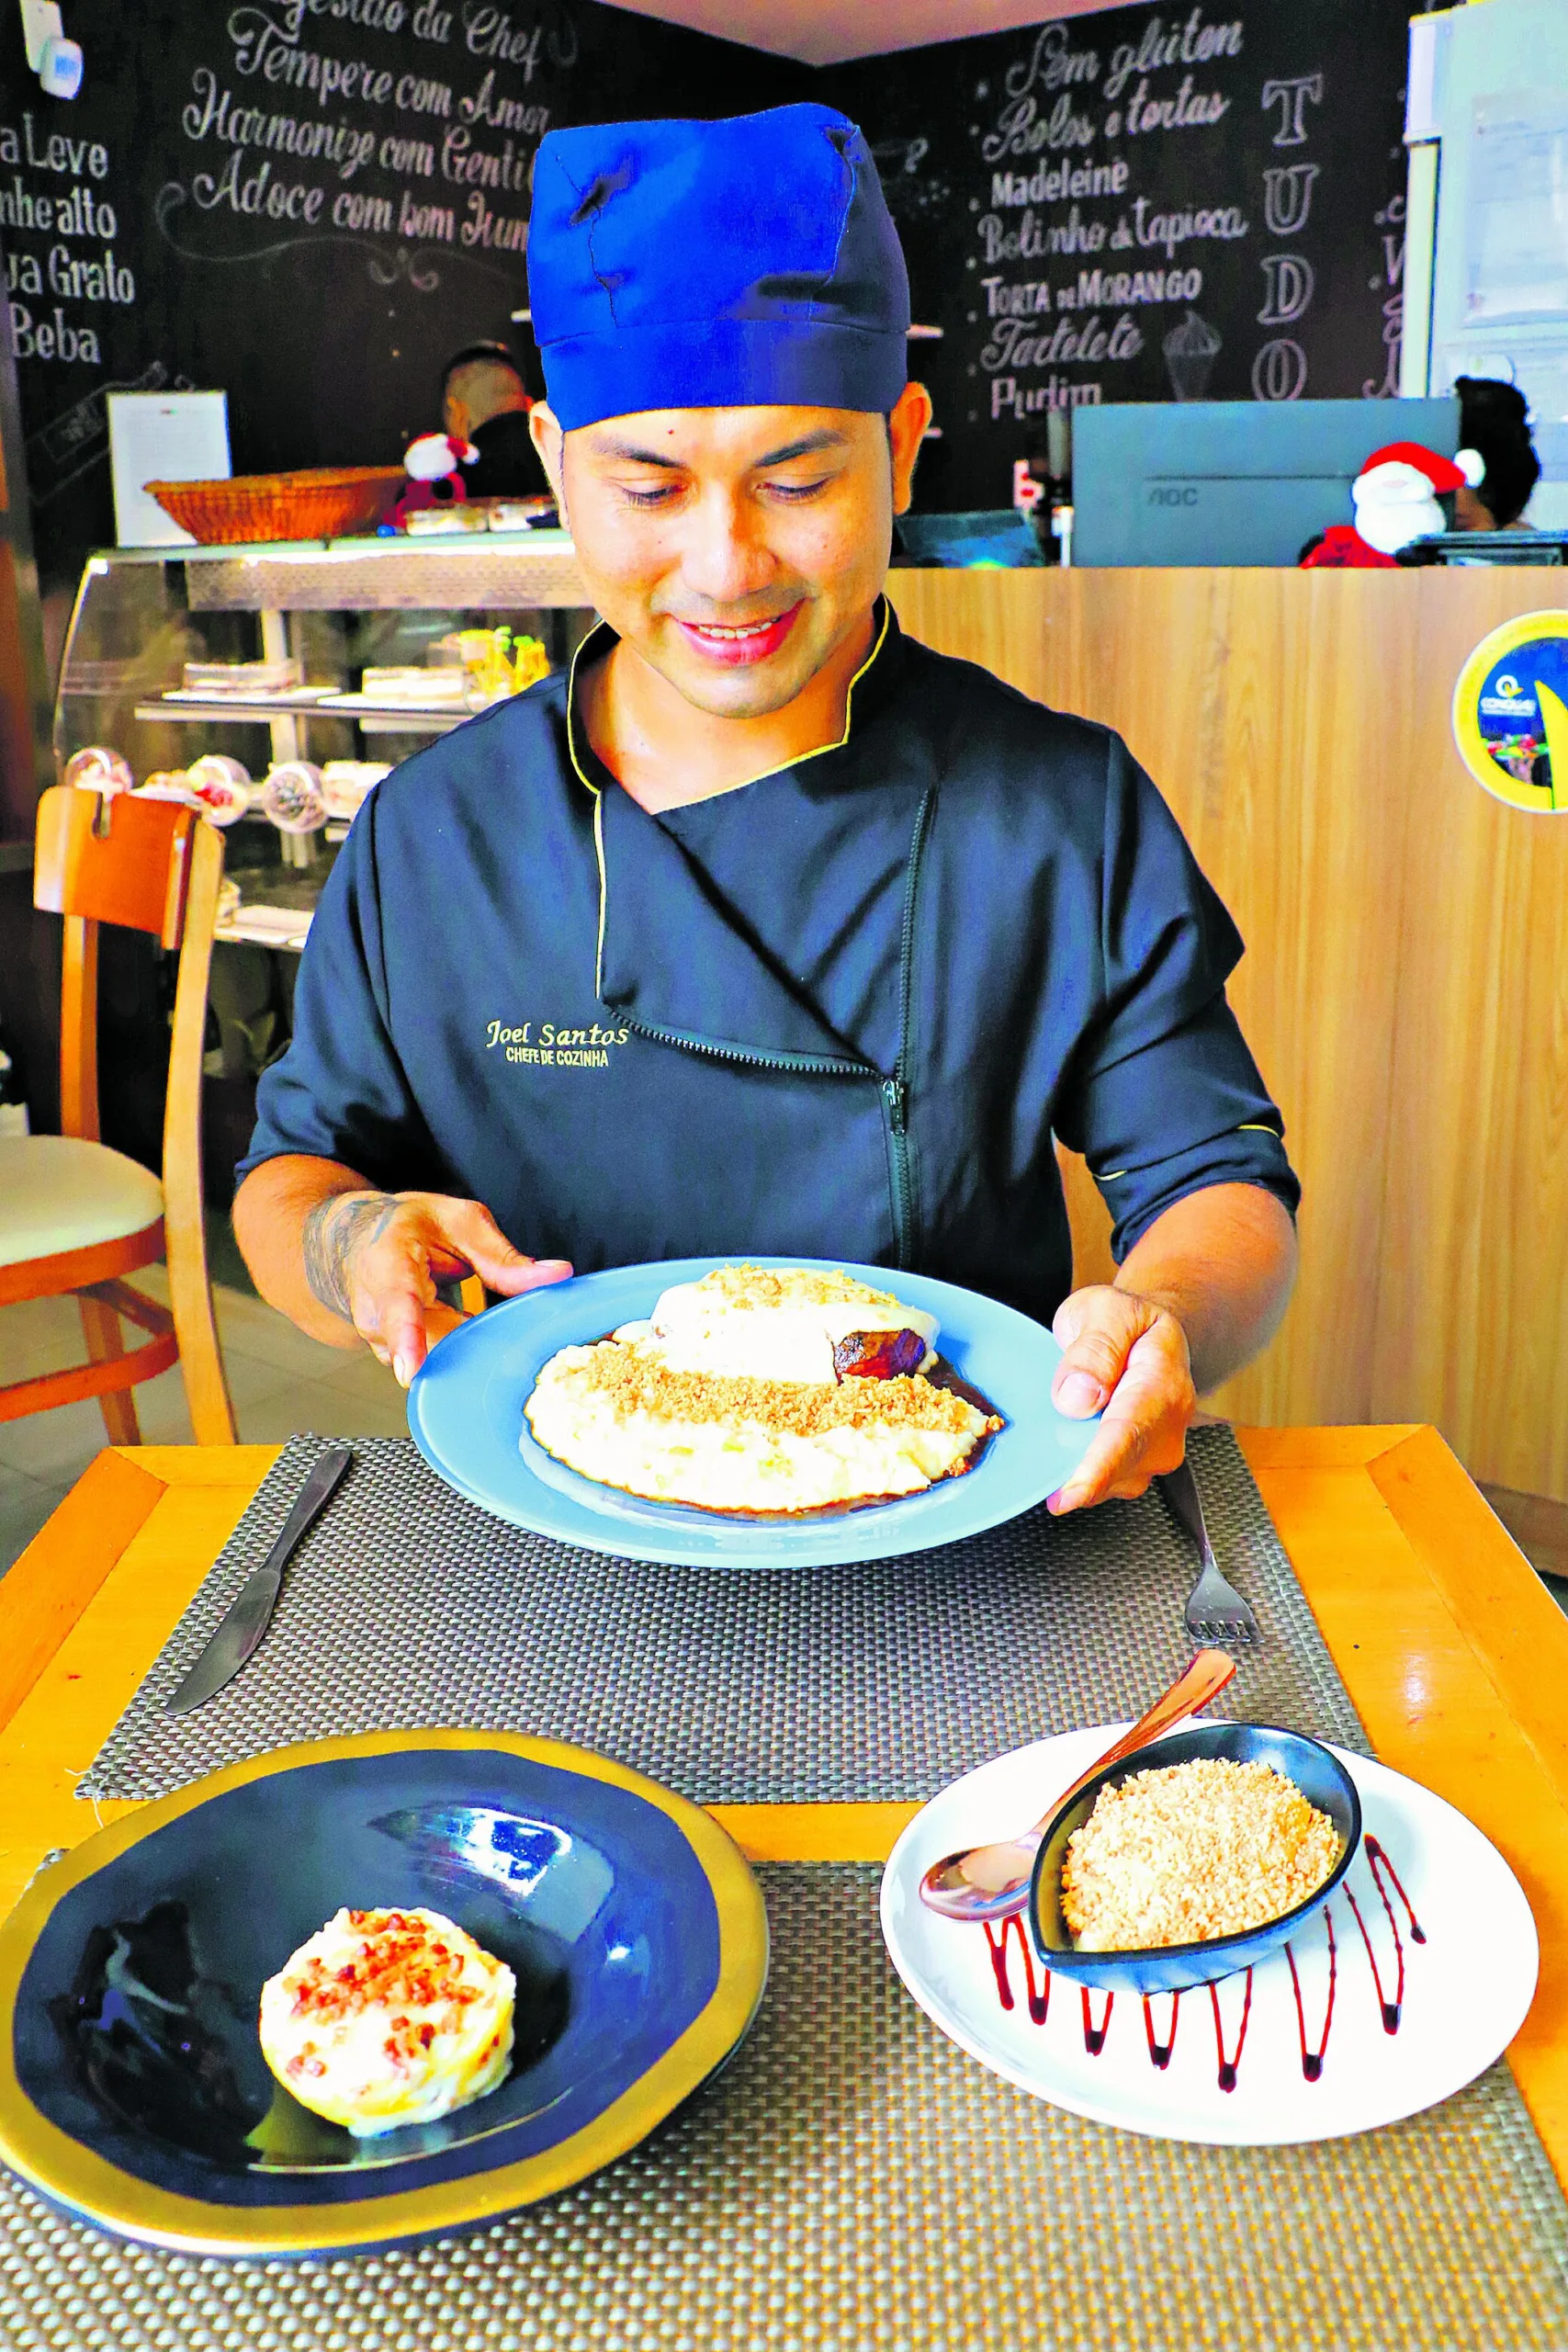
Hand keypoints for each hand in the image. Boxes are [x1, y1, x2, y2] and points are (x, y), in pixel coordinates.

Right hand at [302, 1191, 570, 1384]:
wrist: (353, 1242)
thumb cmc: (406, 1227)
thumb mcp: (460, 1222)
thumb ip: (504, 1256)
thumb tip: (557, 1274)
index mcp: (390, 1263)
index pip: (397, 1306)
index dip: (406, 1340)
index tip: (412, 1371)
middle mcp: (376, 1308)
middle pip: (428, 1344)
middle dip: (474, 1346)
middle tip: (508, 1333)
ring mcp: (379, 1339)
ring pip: (434, 1359)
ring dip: (468, 1350)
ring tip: (483, 1325)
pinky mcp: (391, 1356)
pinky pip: (433, 1364)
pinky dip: (458, 1354)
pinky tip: (468, 1335)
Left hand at [1046, 1284, 1194, 1514]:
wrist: (1149, 1334)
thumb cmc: (1124, 1322)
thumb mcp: (1103, 1310)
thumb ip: (1094, 1348)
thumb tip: (1078, 1397)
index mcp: (1163, 1379)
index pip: (1131, 1431)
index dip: (1100, 1467)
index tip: (1071, 1492)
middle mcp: (1170, 1423)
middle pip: (1121, 1467)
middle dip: (1074, 1473)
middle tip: (1035, 1455)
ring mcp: (1158, 1449)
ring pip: (1110, 1482)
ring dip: (1073, 1469)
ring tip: (1053, 1430)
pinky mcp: (1141, 1466)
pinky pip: (1104, 1483)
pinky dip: (1077, 1474)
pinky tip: (1060, 1451)